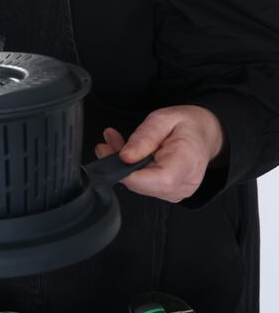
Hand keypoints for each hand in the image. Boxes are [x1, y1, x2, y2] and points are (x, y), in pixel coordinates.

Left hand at [94, 105, 224, 203]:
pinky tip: (129, 154)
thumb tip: (125, 157)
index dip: (129, 172)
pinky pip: (143, 185)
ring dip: (123, 165)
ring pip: (139, 186)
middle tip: (109, 140)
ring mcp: (177, 191)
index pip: (158, 180)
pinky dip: (131, 170)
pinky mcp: (168, 193)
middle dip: (119, 163)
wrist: (203, 133)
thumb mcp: (163, 119)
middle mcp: (185, 183)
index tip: (110, 153)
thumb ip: (144, 137)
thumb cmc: (187, 125)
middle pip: (143, 185)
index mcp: (188, 162)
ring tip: (117, 142)